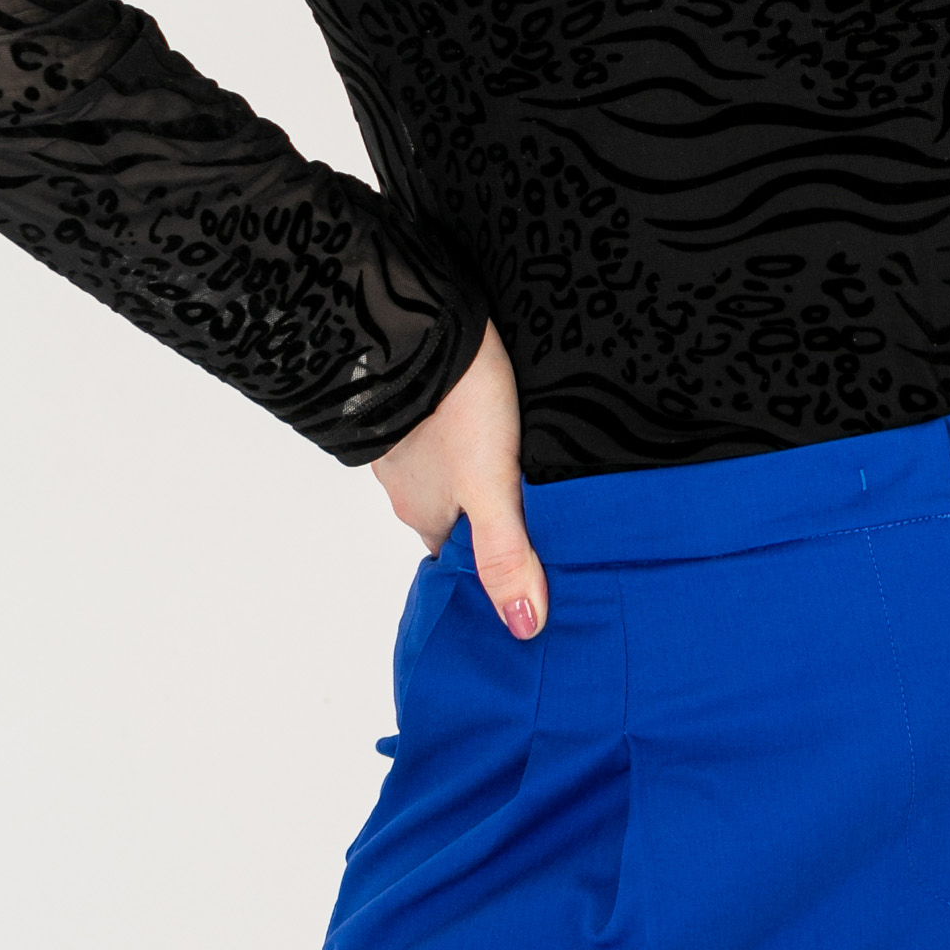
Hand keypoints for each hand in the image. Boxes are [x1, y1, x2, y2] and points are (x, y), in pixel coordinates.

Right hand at [369, 318, 545, 639]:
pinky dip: (469, 437)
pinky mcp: (418, 401)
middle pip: (455, 518)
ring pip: (450, 474)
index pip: (457, 562)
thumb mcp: (491, 488)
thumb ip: (506, 554)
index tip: (526, 577)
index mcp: (423, 514)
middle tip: (541, 523)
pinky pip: (445, 433)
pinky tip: (498, 423)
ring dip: (480, 476)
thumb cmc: (455, 405)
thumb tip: (524, 627)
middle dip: (490, 524)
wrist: (414, 322)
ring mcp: (408, 442)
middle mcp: (408, 485)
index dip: (488, 573)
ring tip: (528, 472)